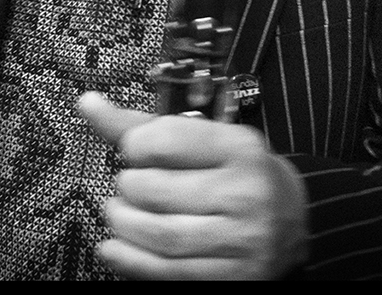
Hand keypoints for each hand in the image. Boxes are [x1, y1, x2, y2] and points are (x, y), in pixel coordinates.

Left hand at [79, 91, 308, 279]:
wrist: (292, 224)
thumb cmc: (237, 174)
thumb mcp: (204, 139)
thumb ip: (143, 125)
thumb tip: (88, 105)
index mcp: (240, 148)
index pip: (167, 142)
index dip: (135, 146)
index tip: (134, 151)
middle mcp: (247, 194)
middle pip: (157, 191)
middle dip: (127, 188)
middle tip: (127, 186)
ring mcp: (243, 240)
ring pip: (161, 234)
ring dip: (124, 224)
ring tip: (119, 213)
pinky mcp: (234, 276)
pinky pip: (169, 272)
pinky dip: (131, 261)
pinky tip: (113, 248)